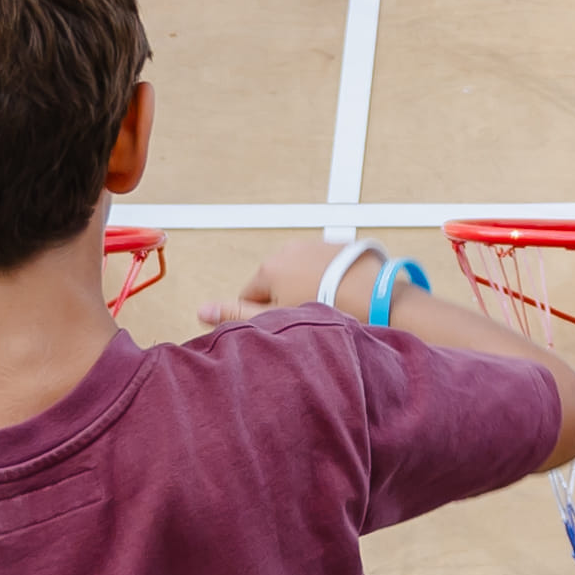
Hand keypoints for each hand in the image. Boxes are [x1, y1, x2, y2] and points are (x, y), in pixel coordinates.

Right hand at [204, 244, 360, 328]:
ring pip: (298, 274)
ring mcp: (314, 245)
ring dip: (306, 289)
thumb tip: (200, 311)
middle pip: (274, 284)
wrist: (374, 298)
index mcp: (268, 267)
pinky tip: (340, 297)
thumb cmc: (324, 310)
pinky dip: (326, 279)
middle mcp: (288, 250)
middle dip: (284, 302)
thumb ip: (235, 316)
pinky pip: (322, 267)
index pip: (248, 297)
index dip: (260, 317)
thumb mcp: (274, 319)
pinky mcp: (338, 247)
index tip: (280, 329)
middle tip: (304, 323)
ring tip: (326, 310)